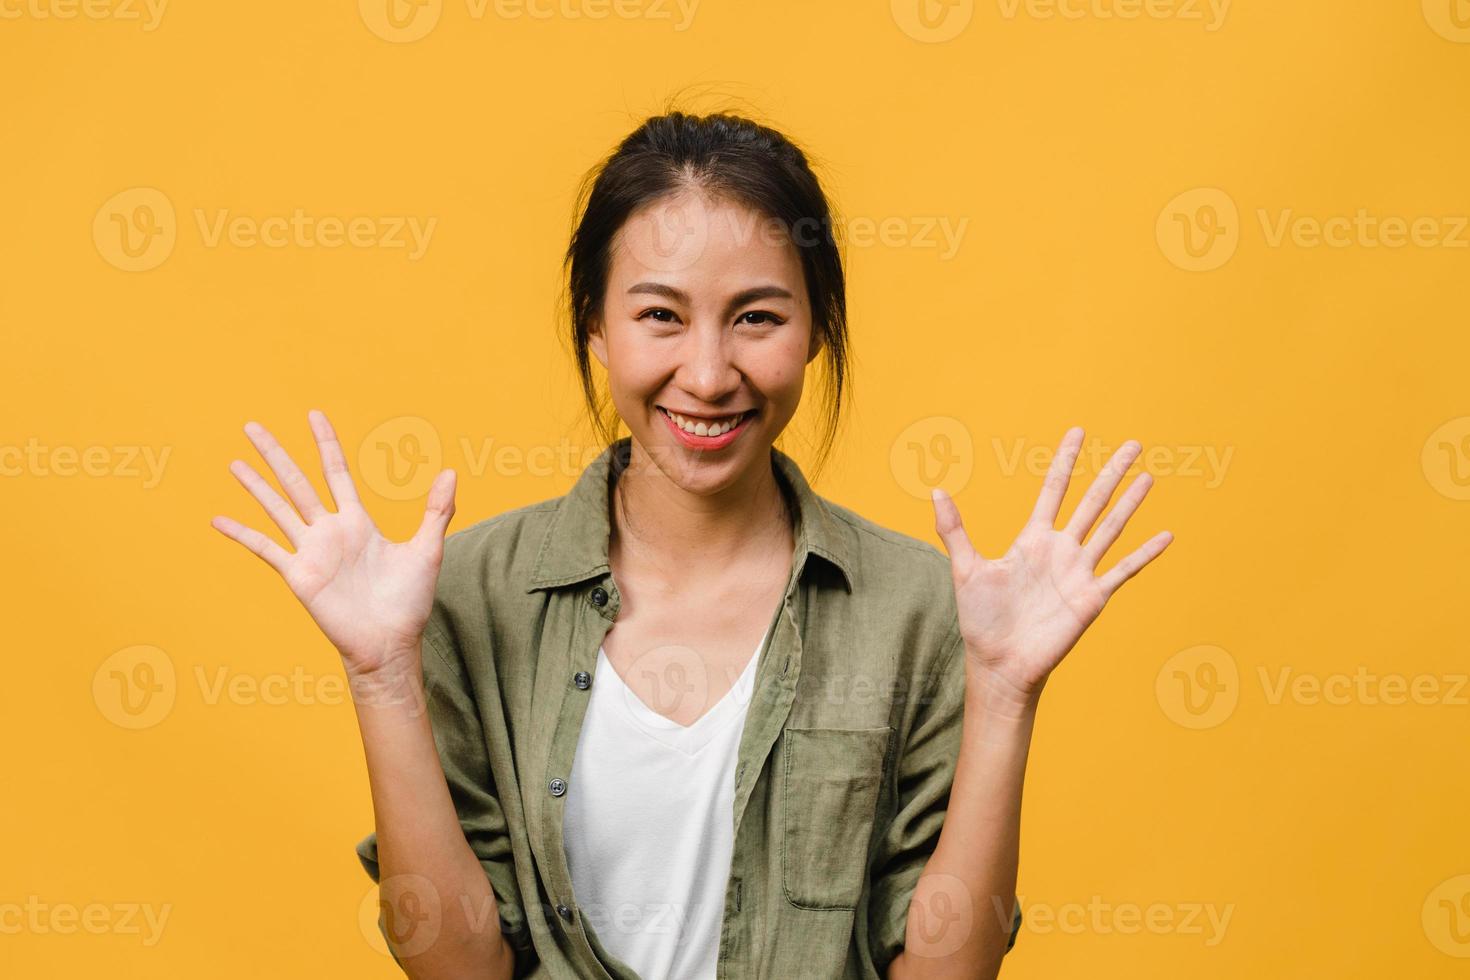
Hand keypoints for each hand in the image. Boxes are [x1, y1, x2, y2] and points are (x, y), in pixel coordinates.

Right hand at [210, 410, 456, 679]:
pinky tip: (218, 519)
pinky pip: (265, 549)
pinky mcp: (298, 575)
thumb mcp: (427, 550)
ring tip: (234, 461)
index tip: (313, 415)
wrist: (390, 643)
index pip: (337, 472)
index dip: (325, 443)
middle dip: (277, 454)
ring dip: (256, 485)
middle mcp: (329, 531)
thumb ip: (436, 511)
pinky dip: (241, 534)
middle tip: (253, 426)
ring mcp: (311, 552)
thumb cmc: (409, 601)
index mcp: (358, 522)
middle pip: (298, 482)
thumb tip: (452, 472)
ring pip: (277, 508)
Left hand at [931, 426, 1172, 708]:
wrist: (1000, 663)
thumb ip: (954, 529)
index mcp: (1032, 539)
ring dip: (1130, 503)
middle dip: (1110, 472)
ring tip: (1148, 477)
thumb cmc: (981, 620)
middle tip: (1133, 444)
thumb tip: (935, 490)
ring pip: (1111, 528)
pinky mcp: (1092, 597)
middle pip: (1091, 501)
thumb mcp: (966, 569)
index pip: (1054, 490)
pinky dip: (1145, 553)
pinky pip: (1124, 570)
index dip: (1066, 461)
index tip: (1079, 432)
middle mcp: (1060, 550)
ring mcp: (1079, 572)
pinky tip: (1165, 535)